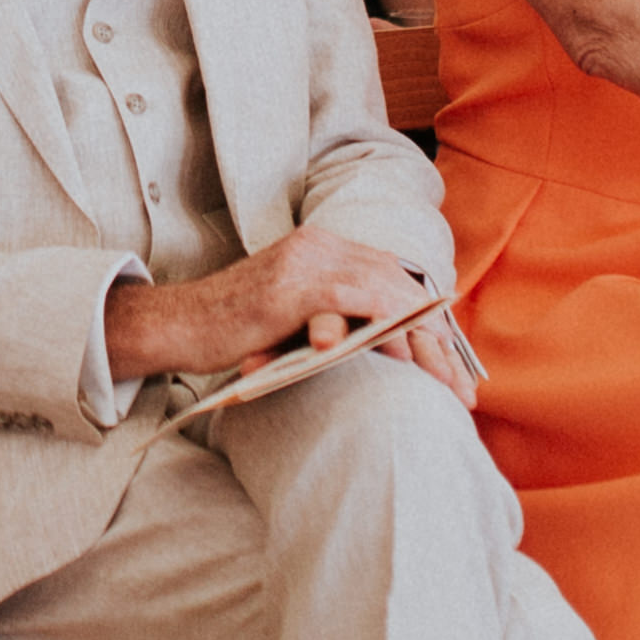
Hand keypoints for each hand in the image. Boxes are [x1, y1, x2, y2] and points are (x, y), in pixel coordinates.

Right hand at [102, 230, 436, 383]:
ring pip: (386, 293)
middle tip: (464, 392)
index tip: (459, 376)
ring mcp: (307, 262)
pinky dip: (380, 326)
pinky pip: (348, 299)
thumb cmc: (235, 332)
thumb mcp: (298, 323)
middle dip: (440, 344)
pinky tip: (399, 355)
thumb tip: (396, 352)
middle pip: (403, 289)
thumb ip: (341, 323)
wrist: (175, 324)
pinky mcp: (290, 285)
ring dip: (422, 343)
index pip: (399, 283)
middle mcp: (324, 247)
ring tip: (442, 384)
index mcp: (330, 250)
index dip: (435, 329)